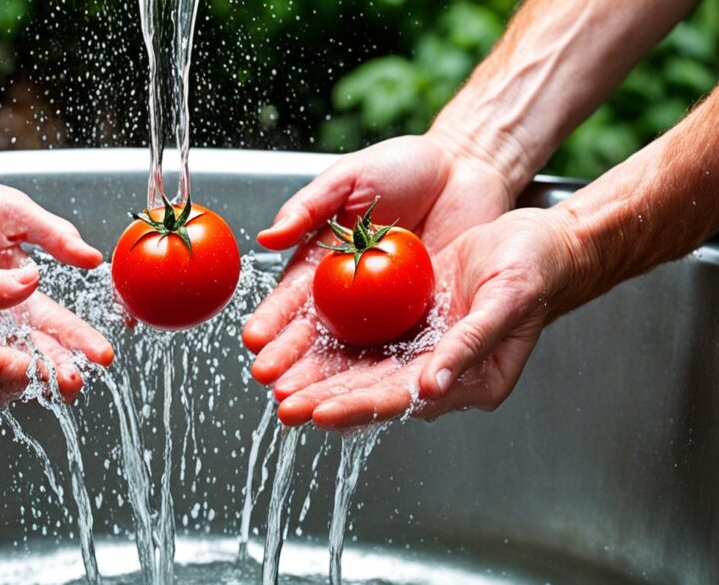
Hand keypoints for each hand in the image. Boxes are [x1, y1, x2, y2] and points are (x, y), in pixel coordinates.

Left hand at [0, 164, 113, 391]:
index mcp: (22, 284)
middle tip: (73, 385)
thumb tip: (93, 258)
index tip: (101, 356)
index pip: (58, 320)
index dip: (81, 338)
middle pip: (33, 347)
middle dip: (57, 367)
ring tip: (40, 387)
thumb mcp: (16, 213)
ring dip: (20, 373)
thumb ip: (53, 237)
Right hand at [244, 133, 513, 385]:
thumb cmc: (403, 165)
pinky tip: (362, 397)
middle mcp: (347, 294)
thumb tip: (267, 237)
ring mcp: (384, 311)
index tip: (255, 343)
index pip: (290, 300)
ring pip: (352, 355)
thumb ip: (308, 206)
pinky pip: (398, 351)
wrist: (465, 167)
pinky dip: (380, 376)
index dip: (272, 322)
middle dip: (294, 366)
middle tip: (276, 390)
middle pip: (316, 338)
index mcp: (321, 262)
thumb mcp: (349, 178)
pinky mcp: (421, 319)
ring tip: (308, 404)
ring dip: (329, 383)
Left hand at [273, 208, 580, 427]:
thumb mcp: (505, 301)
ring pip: (362, 366)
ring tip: (278, 385)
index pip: (401, 398)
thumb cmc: (536, 269)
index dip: (357, 407)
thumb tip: (432, 388)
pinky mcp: (411, 319)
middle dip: (325, 400)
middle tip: (282, 408)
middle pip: (372, 389)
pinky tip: (302, 347)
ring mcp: (422, 344)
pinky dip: (333, 343)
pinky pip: (366, 336)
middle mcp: (439, 369)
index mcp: (468, 379)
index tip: (318, 413)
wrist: (543, 240)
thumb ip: (469, 345)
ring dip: (320, 377)